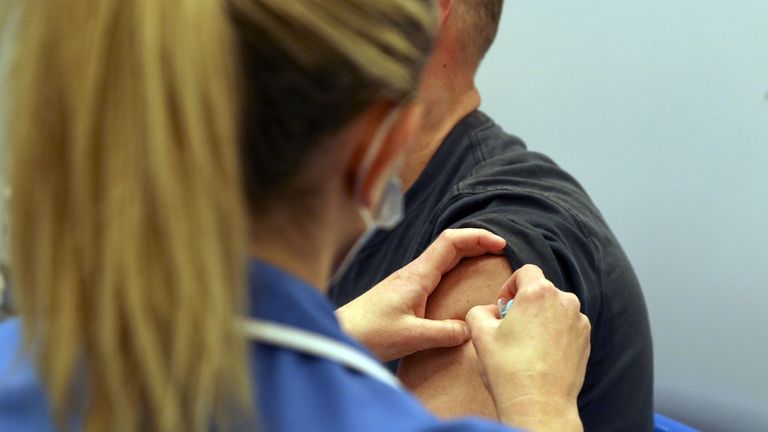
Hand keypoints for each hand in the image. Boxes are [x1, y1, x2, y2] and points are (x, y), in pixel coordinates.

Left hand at [337, 228, 505, 361]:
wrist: (339, 335)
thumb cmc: (368, 333)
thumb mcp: (411, 337)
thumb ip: (444, 333)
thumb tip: (471, 329)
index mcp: (417, 275)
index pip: (451, 242)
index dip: (478, 237)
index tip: (501, 245)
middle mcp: (413, 272)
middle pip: (449, 245)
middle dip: (477, 243)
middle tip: (502, 252)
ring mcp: (407, 281)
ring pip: (442, 257)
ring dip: (466, 255)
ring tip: (488, 264)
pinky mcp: (403, 292)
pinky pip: (435, 273)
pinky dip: (454, 270)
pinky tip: (461, 285)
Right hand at [465, 265, 590, 431]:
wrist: (539, 405)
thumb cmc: (509, 370)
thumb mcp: (480, 335)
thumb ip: (479, 312)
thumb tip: (489, 312)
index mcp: (538, 293)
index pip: (526, 271)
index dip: (510, 285)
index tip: (503, 305)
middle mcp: (564, 301)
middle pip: (541, 290)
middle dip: (525, 303)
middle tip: (511, 327)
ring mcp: (579, 322)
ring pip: (556, 309)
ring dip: (541, 318)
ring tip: (526, 343)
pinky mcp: (586, 341)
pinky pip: (567, 326)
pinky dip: (555, 333)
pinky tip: (541, 354)